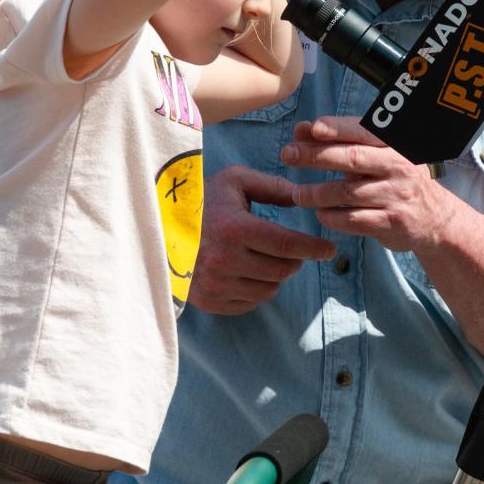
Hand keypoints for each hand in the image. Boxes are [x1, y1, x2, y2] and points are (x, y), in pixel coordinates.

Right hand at [189, 165, 335, 314]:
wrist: (155, 228)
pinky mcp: (209, 301)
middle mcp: (226, 261)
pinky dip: (256, 289)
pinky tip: (246, 271)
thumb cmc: (198, 201)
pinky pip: (250, 302)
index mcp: (235, 228)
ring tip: (262, 257)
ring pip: (269, 289)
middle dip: (295, 260)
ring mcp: (216, 285)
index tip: (329, 249)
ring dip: (275, 275)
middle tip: (291, 249)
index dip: (313, 248)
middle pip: (282, 270)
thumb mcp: (234, 181)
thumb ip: (271, 186)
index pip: (287, 245)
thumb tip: (302, 198)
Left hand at [282, 116, 456, 252]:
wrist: (435, 219)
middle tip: (288, 155)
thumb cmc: (396, 179)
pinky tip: (320, 215)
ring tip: (297, 195)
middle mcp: (397, 166)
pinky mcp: (392, 223)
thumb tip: (301, 129)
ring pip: (349, 192)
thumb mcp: (376, 155)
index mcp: (394, 144)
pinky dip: (333, 218)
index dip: (337, 128)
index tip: (312, 128)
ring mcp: (396, 195)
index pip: (363, 130)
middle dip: (316, 156)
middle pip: (352, 158)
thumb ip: (339, 141)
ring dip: (318, 193)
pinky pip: (355, 220)